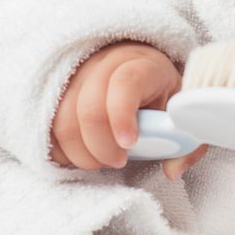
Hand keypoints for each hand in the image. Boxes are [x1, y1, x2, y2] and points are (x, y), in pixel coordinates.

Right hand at [48, 41, 208, 179]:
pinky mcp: (56, 92)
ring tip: (101, 160)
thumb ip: (188, 141)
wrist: (136, 66)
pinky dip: (61, 150)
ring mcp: (75, 76)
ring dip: (81, 153)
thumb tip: (172, 170)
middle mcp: (103, 64)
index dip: (122, 116)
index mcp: (142, 64)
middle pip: (88, 108)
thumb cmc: (162, 94)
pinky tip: (82, 154)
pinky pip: (47, 127)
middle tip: (118, 161)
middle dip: (102, 148)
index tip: (129, 144)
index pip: (125, 82)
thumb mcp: (184, 111)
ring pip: (62, 120)